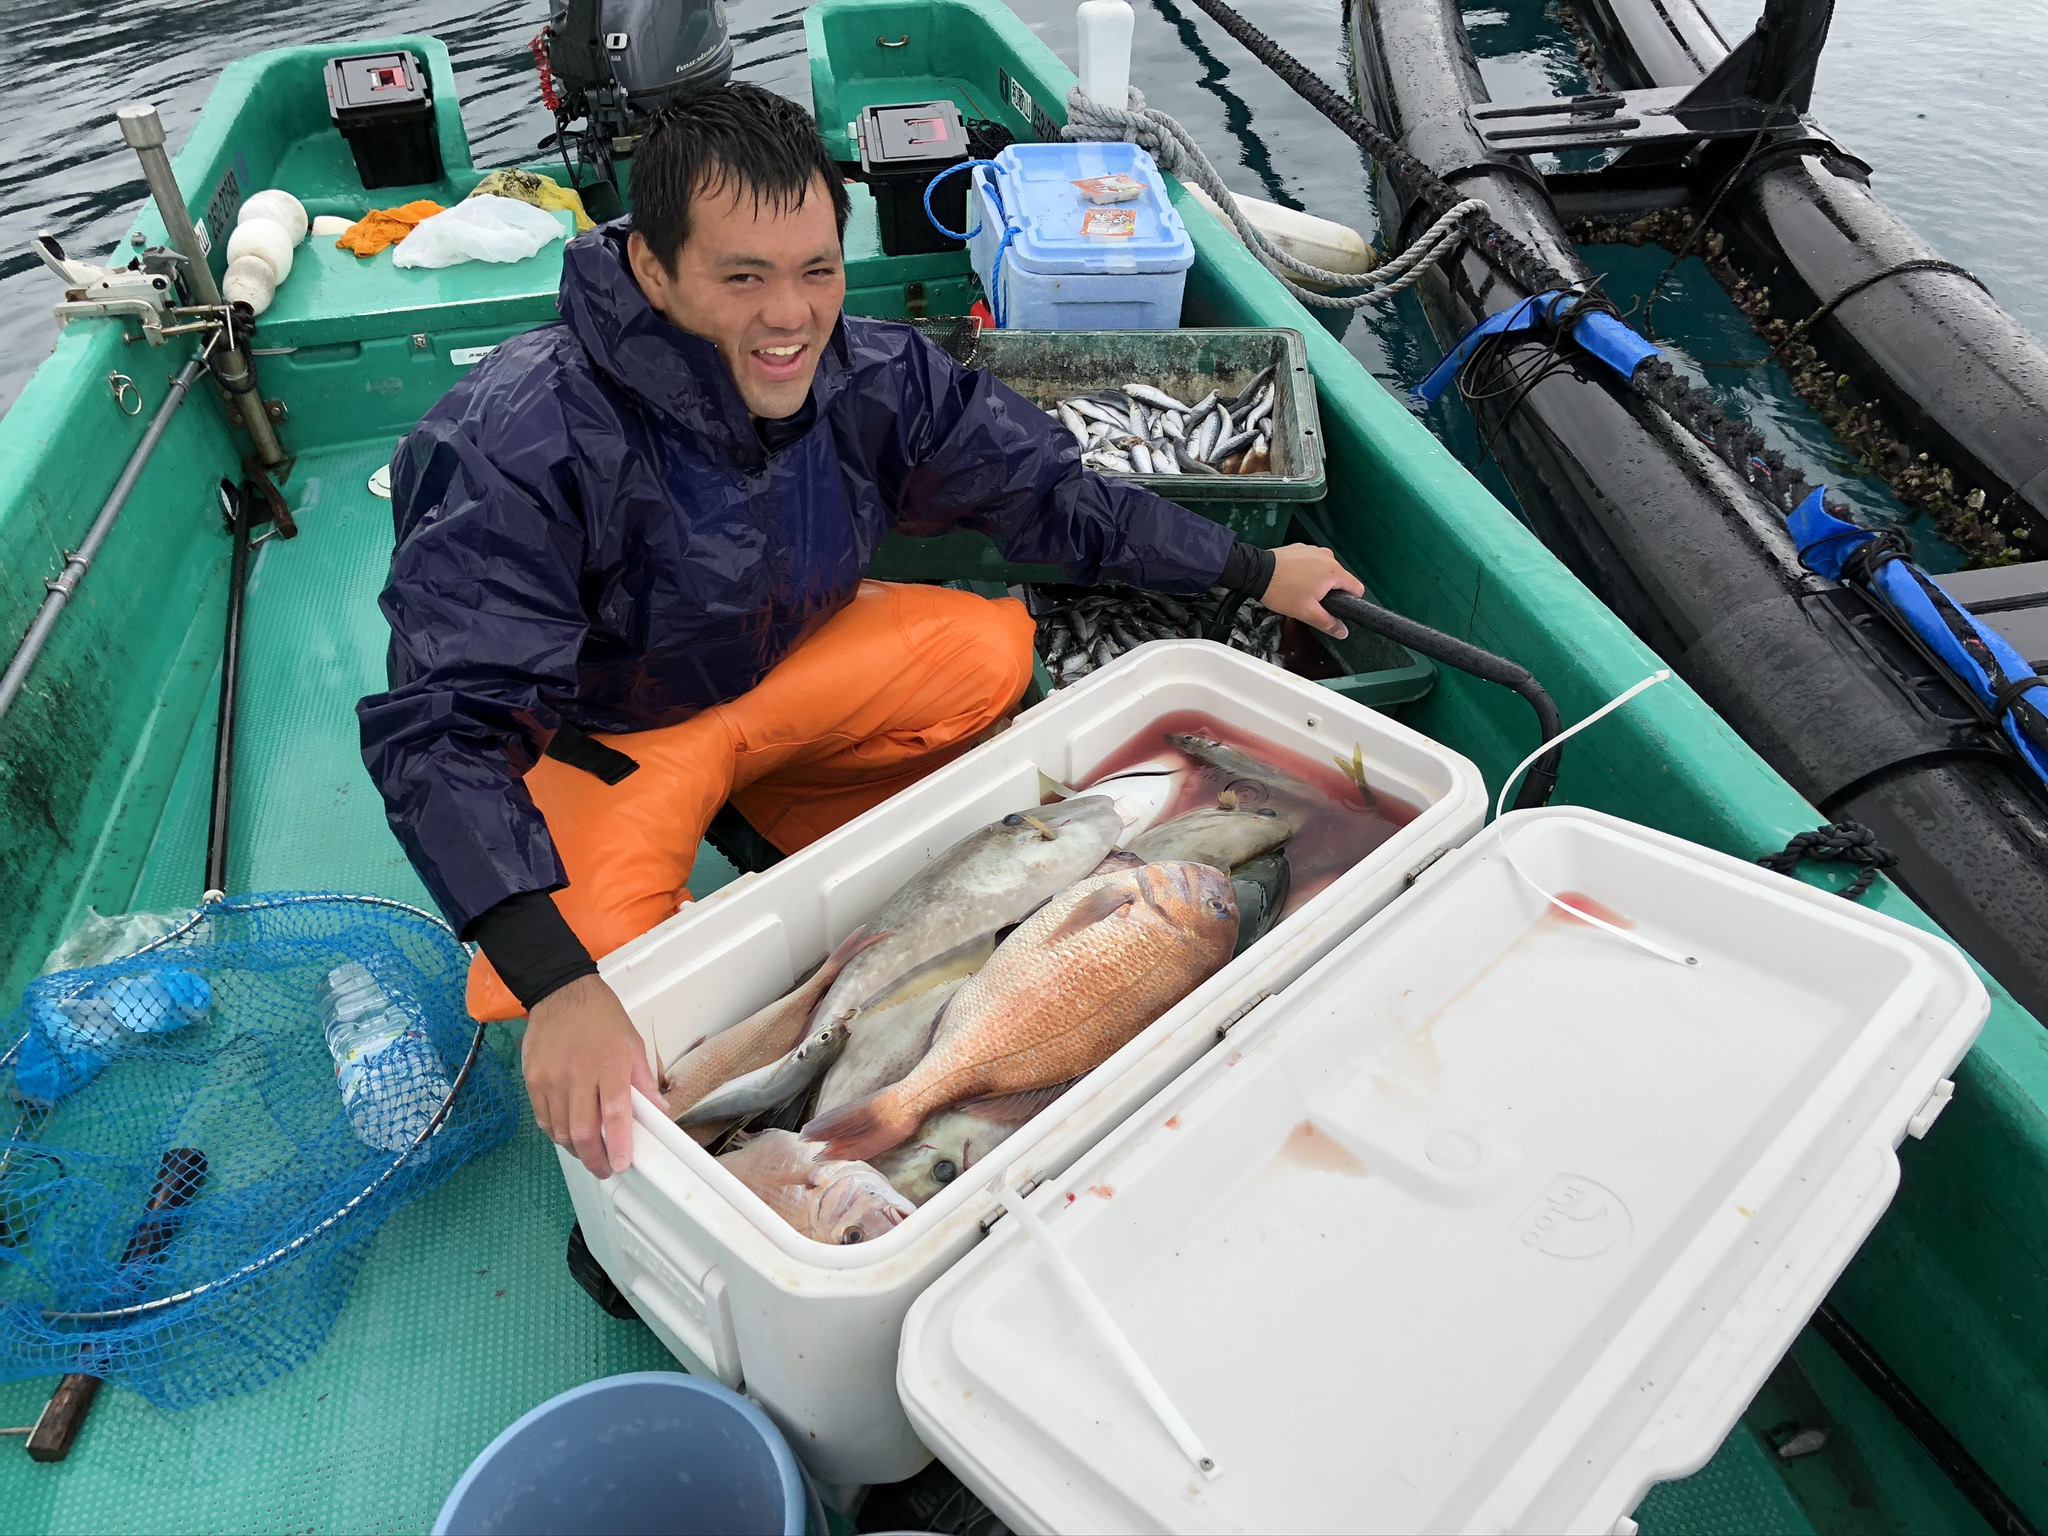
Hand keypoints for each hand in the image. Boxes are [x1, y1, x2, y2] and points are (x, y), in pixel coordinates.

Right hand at [523, 974, 666, 1178]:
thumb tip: (659, 1111)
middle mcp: (579, 1074)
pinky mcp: (533, 1080)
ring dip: (576, 1149)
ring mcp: (552, 1079)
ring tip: (588, 1154)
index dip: (619, 1144)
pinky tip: (567, 1136)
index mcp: (610, 1064)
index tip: (622, 1163)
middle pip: (583, 1131)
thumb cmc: (600, 1017)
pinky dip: (556, 1134)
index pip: (615, 1113)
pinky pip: (543, 1119)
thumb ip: (644, 1081)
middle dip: (595, 1159)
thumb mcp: (632, 1043)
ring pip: (561, 1130)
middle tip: (605, 1168)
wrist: (561, 992)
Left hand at [1258, 544, 1364, 637]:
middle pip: (1339, 579)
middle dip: (1329, 592)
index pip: (1356, 588)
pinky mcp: (1302, 548)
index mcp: (1333, 571)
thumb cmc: (1281, 590)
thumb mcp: (1306, 612)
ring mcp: (1314, 550)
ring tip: (1299, 590)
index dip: (1350, 601)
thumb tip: (1342, 631)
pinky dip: (1306, 571)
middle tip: (1310, 601)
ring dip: (1317, 581)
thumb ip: (1328, 623)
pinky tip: (1293, 579)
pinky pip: (1312, 562)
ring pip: (1325, 570)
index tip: (1338, 608)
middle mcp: (1327, 556)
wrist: (1256, 572)